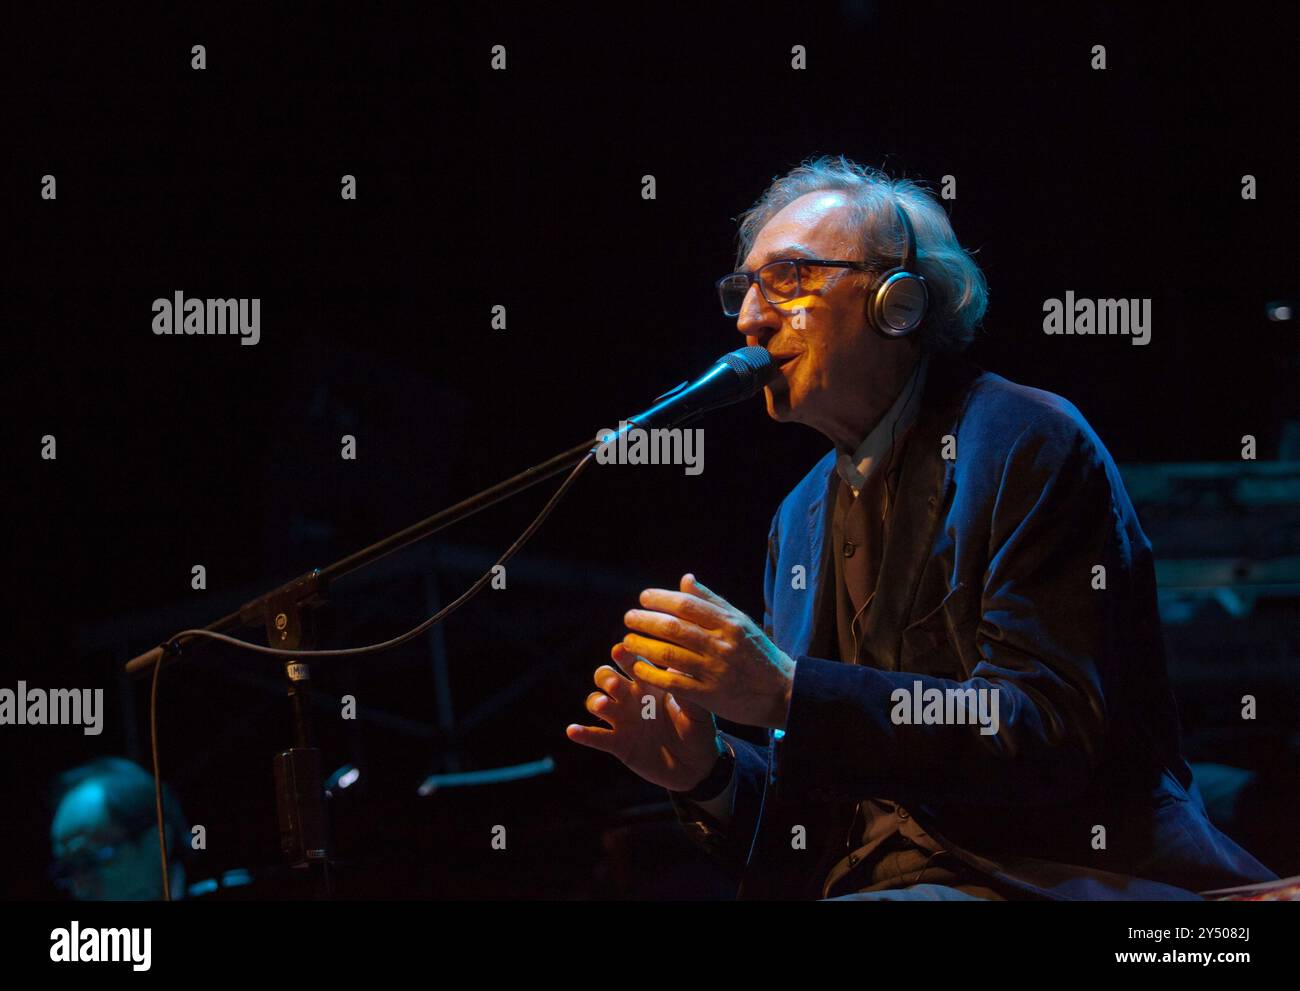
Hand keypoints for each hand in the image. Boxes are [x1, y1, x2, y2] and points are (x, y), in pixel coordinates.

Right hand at [566, 642, 720, 792]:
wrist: (697, 765)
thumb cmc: (698, 729)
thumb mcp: (698, 711)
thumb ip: (688, 693)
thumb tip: (681, 670)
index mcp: (650, 684)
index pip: (632, 663)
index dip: (625, 655)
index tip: (622, 649)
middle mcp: (631, 698)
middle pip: (606, 677)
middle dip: (607, 678)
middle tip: (615, 684)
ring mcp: (622, 720)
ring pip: (597, 703)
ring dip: (596, 701)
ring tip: (602, 704)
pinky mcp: (618, 744)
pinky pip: (597, 737)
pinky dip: (582, 734)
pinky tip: (573, 730)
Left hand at [620, 574, 795, 729]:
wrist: (782, 692)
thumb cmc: (758, 653)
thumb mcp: (740, 622)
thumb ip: (711, 601)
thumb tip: (685, 579)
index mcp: (729, 623)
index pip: (687, 604)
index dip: (661, 599)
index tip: (643, 598)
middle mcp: (722, 644)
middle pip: (674, 628)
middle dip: (646, 621)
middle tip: (628, 618)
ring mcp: (716, 670)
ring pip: (671, 654)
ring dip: (644, 646)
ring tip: (627, 641)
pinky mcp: (711, 696)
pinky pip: (674, 683)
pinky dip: (653, 674)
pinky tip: (639, 668)